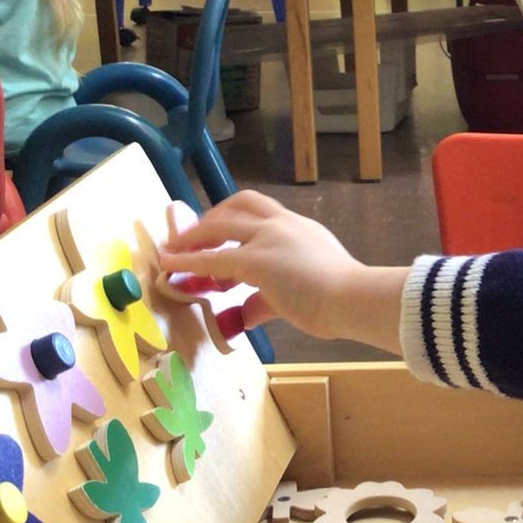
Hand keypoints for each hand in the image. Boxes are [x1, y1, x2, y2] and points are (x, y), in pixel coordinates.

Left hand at [160, 190, 401, 346]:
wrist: (352, 299)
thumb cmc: (339, 299)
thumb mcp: (301, 293)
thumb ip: (267, 301)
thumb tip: (243, 317)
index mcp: (300, 229)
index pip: (262, 212)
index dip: (234, 218)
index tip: (218, 231)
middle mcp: (283, 225)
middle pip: (239, 205)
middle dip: (212, 218)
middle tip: (193, 236)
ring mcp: (268, 239)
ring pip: (221, 224)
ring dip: (194, 236)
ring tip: (175, 249)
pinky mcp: (255, 260)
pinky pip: (213, 259)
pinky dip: (188, 261)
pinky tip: (171, 265)